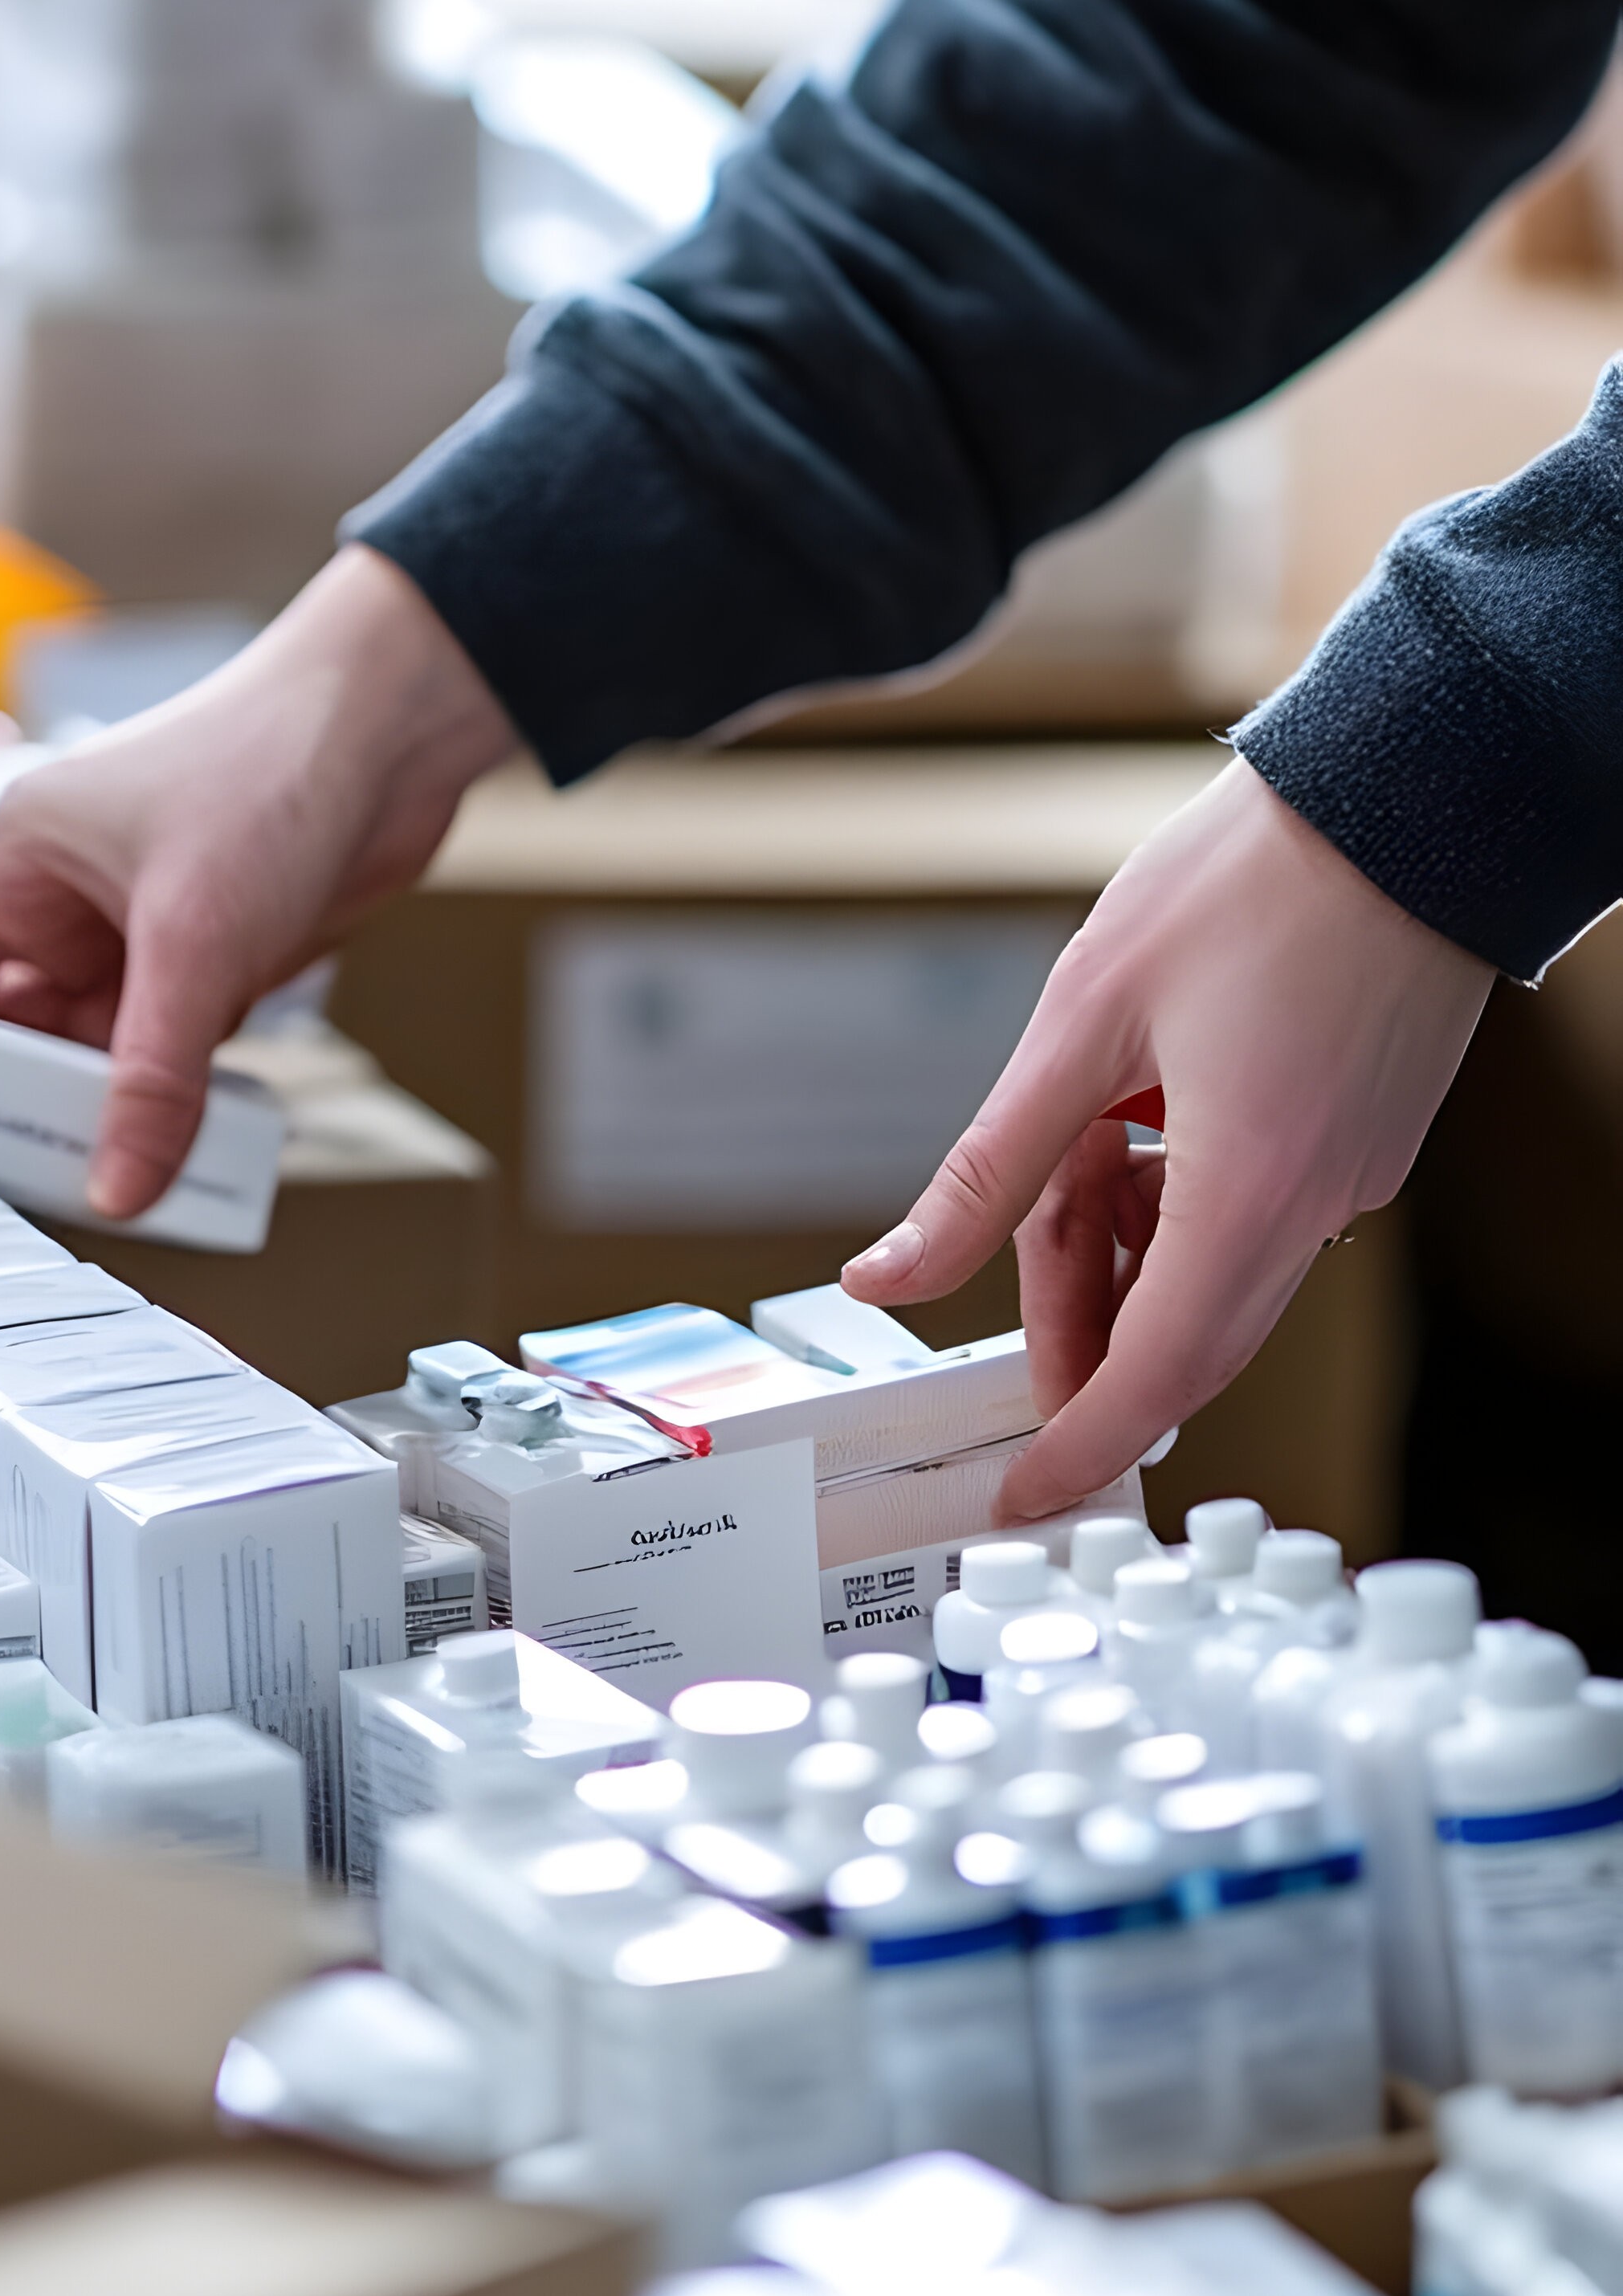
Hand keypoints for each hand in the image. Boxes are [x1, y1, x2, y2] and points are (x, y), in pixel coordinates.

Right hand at [0, 547, 518, 1214]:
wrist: (397, 729)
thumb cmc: (273, 764)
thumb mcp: (196, 939)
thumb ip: (154, 1075)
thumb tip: (119, 1183)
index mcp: (20, 860)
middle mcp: (66, 896)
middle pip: (14, 1031)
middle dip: (28, 1104)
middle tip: (36, 1187)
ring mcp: (138, 930)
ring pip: (97, 1050)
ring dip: (112, 1108)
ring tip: (119, 1183)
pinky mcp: (206, 957)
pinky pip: (167, 1050)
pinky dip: (175, 1096)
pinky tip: (186, 1147)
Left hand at [841, 757, 1492, 1519]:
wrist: (1406, 796)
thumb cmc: (1249, 884)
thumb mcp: (1079, 1023)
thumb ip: (986, 1171)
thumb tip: (890, 1273)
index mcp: (1247, 1188)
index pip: (1157, 1374)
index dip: (1082, 1447)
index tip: (1028, 1498)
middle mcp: (1315, 1204)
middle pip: (1185, 1337)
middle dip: (1089, 1337)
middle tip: (1018, 1297)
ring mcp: (1351, 1176)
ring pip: (1217, 1276)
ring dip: (1129, 1256)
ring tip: (1077, 1166)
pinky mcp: (1362, 1142)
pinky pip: (1257, 1221)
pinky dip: (1182, 1208)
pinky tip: (1141, 1135)